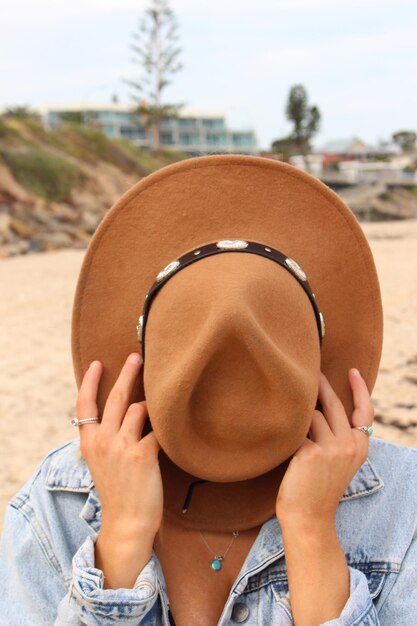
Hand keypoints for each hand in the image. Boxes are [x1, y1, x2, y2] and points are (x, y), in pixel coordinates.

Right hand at [75, 352, 162, 538]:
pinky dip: (168, 428)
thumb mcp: (102, 462)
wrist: (127, 524)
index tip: (97, 363)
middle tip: (137, 357)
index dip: (90, 382)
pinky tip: (176, 431)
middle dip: (128, 373)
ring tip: (162, 418)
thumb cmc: (119, 492)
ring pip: (141, 410)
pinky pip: (159, 429)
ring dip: (154, 410)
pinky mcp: (142, 455)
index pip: (84, 405)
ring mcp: (121, 447)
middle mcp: (103, 441)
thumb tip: (127, 412)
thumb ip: (108, 437)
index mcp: (89, 443)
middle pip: (117, 398)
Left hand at [275, 369, 373, 527]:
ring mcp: (331, 448)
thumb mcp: (338, 460)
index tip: (353, 371)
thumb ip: (336, 435)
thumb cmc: (317, 487)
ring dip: (297, 420)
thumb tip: (319, 404)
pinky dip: (286, 434)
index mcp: (360, 447)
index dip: (359, 389)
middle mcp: (349, 445)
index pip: (364, 411)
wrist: (308, 518)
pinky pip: (294, 430)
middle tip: (309, 372)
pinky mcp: (309, 452)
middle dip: (319, 385)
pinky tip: (279, 445)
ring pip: (310, 416)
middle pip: (332, 403)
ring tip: (288, 435)